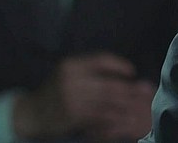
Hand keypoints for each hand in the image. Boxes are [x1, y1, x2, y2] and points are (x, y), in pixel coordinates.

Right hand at [13, 52, 153, 139]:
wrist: (31, 113)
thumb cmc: (56, 90)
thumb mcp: (68, 73)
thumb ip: (92, 70)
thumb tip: (127, 72)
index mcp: (71, 65)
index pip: (101, 60)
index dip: (119, 65)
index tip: (132, 72)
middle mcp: (71, 79)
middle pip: (109, 83)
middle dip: (129, 89)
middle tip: (146, 91)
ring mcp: (72, 99)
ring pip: (107, 101)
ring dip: (126, 104)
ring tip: (140, 106)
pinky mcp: (73, 116)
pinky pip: (100, 116)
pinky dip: (114, 117)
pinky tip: (124, 118)